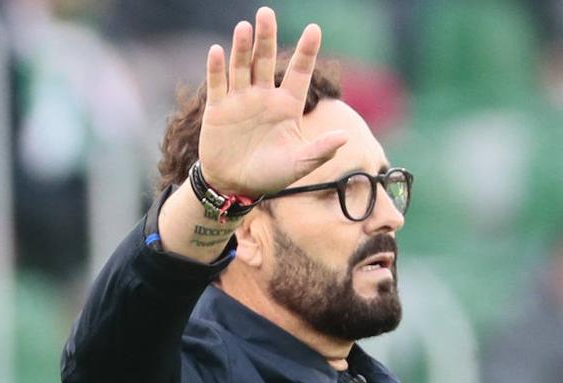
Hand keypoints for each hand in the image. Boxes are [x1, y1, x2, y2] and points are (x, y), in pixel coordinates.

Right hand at [197, 7, 347, 195]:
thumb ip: (320, 151)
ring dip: (243, 48)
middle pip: (266, 61)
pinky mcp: (218, 109)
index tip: (314, 28)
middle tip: (267, 13)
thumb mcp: (299, 165)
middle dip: (267, 38)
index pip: (299, 73)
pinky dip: (217, 68)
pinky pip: (218, 85)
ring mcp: (240, 100)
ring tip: (245, 27)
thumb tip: (346, 137)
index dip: (306, 52)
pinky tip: (218, 51)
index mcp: (287, 106)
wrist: (235, 185)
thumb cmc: (270, 175)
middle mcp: (264, 97)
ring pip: (242, 67)